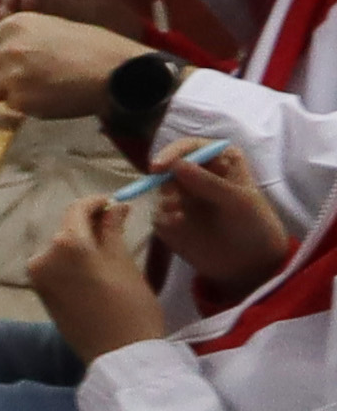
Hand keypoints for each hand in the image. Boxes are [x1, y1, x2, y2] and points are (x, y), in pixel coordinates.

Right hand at [0, 0, 165, 42]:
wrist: (129, 56)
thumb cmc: (110, 29)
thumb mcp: (82, 15)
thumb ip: (52, 6)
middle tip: (5, 12)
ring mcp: (53, 4)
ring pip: (19, 0)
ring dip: (9, 12)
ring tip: (8, 27)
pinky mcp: (48, 23)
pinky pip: (24, 18)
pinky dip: (16, 25)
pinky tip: (14, 37)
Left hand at [0, 11, 150, 120]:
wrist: (117, 70)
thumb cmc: (93, 48)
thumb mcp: (52, 27)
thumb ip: (21, 39)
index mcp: (17, 24)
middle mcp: (10, 47)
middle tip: (5, 85)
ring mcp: (13, 74)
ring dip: (1, 94)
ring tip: (30, 90)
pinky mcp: (21, 99)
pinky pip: (8, 105)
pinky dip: (23, 105)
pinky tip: (47, 97)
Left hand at [28, 205, 177, 365]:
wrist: (119, 353)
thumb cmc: (130, 305)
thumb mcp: (124, 261)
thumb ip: (112, 230)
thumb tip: (114, 206)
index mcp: (66, 245)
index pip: (77, 209)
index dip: (96, 203)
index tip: (115, 203)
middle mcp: (43, 257)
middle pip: (68, 229)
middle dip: (91, 225)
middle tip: (119, 226)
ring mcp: (38, 277)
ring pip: (62, 248)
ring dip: (83, 244)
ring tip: (111, 250)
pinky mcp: (40, 293)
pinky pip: (57, 266)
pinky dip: (74, 261)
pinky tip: (95, 268)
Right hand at [140, 142, 291, 296]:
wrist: (250, 263)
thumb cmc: (253, 225)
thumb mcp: (237, 200)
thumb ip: (208, 182)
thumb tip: (175, 165)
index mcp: (219, 161)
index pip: (189, 147)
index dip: (172, 153)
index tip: (158, 167)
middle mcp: (198, 175)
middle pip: (168, 167)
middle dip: (166, 180)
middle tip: (173, 197)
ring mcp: (184, 198)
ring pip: (160, 190)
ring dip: (166, 200)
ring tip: (180, 216)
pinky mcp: (172, 220)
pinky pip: (157, 213)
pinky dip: (164, 217)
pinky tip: (179, 226)